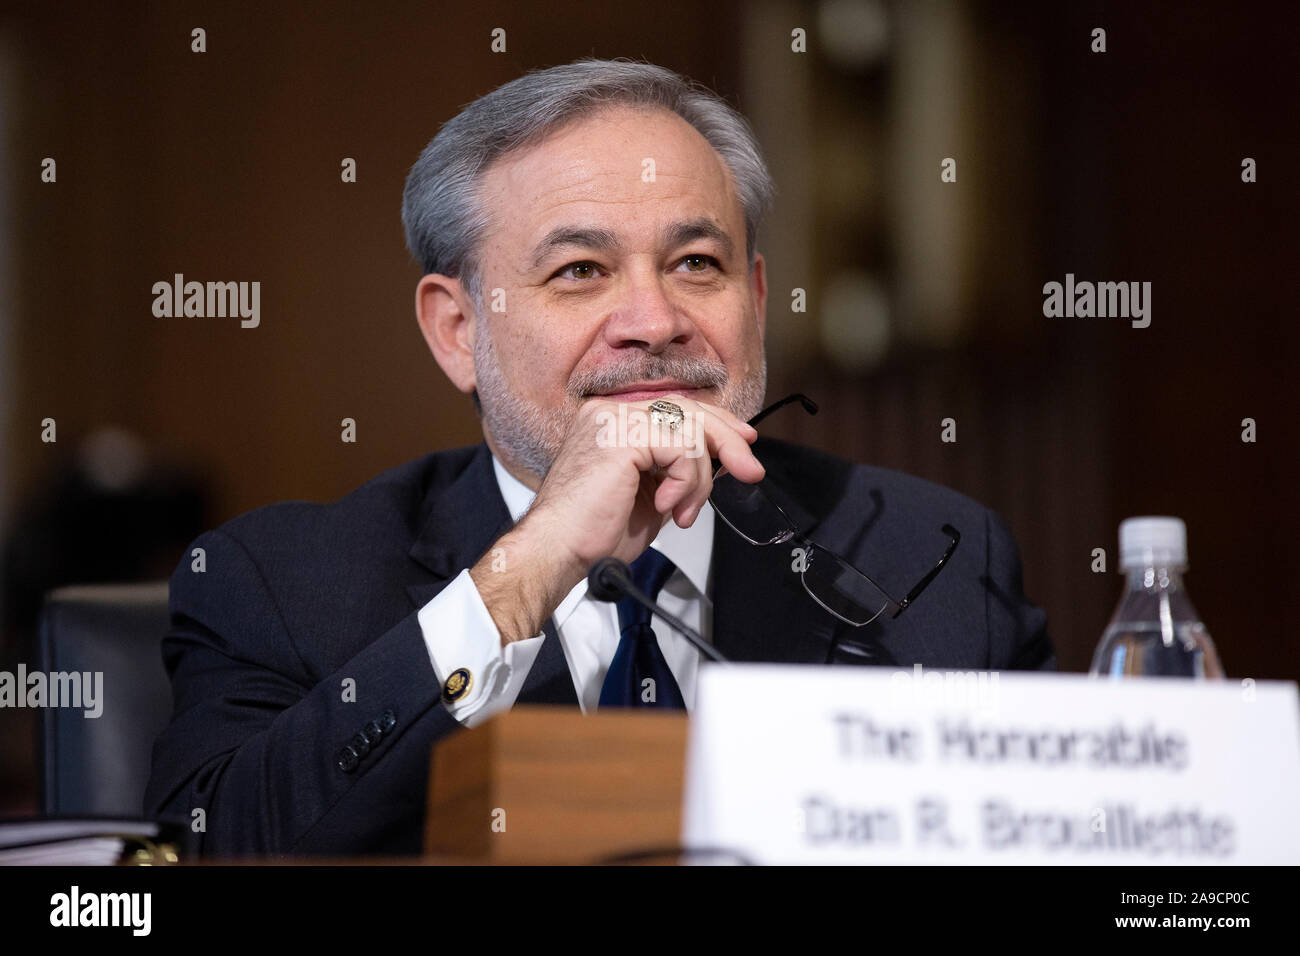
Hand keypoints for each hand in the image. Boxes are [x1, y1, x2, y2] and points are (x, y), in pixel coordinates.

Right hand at [471, 394, 763, 643]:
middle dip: (726, 442)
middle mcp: (609, 413)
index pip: (676, 408)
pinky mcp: (619, 436)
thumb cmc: (593, 533)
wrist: (558, 552)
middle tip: (749, 471)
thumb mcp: (650, 495)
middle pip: (688, 410)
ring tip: (683, 512)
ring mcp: (612, 420)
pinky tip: (665, 506)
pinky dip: (684, 481)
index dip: (716, 423)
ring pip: (689, 431)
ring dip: (698, 479)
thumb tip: (717, 463)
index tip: (743, 443)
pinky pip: (680, 448)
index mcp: (612, 422)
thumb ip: (677, 471)